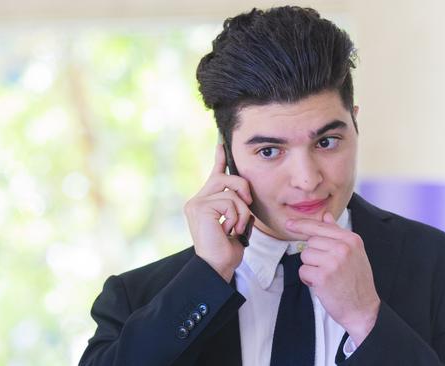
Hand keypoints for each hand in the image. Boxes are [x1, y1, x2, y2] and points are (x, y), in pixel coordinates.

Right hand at [183, 143, 253, 281]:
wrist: (218, 267)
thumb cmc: (228, 250)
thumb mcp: (237, 222)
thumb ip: (238, 205)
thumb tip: (246, 194)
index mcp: (204, 202)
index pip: (213, 175)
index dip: (219, 158)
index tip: (221, 143)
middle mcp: (196, 201)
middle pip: (224, 177)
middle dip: (242, 186)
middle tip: (249, 204)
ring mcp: (196, 204)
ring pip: (231, 191)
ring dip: (242, 211)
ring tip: (235, 227)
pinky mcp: (199, 208)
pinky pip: (230, 202)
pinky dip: (237, 216)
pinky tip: (229, 230)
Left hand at [286, 212, 380, 345]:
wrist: (363, 309)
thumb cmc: (357, 281)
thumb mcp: (354, 253)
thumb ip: (338, 233)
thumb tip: (326, 216)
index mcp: (351, 239)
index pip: (320, 226)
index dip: (302, 225)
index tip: (289, 224)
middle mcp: (343, 247)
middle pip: (311, 242)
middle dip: (314, 255)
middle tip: (328, 269)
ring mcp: (333, 261)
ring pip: (305, 256)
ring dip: (311, 268)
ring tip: (326, 277)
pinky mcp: (323, 276)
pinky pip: (303, 271)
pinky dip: (308, 279)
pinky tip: (322, 285)